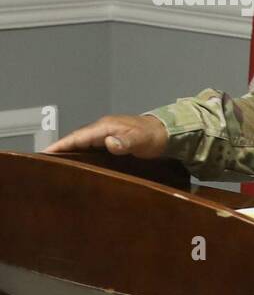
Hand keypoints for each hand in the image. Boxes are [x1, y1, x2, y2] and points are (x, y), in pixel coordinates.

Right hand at [45, 114, 168, 157]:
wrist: (169, 134)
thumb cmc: (155, 137)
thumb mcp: (142, 140)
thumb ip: (127, 141)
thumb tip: (110, 143)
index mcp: (106, 127)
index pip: (78, 136)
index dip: (61, 145)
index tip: (44, 154)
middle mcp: (103, 129)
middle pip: (76, 140)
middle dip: (60, 150)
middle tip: (43, 165)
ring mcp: (107, 135)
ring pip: (83, 145)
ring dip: (70, 153)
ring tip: (55, 167)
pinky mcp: (112, 142)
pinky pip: (91, 148)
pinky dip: (82, 155)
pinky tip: (78, 165)